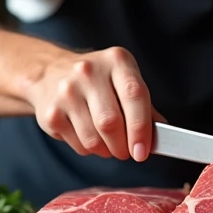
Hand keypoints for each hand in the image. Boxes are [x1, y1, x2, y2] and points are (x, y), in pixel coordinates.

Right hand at [26, 46, 158, 161]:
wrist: (50, 73)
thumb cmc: (97, 80)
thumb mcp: (123, 80)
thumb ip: (145, 105)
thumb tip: (162, 134)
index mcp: (116, 60)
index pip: (134, 94)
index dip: (141, 127)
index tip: (143, 151)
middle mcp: (89, 71)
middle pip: (111, 122)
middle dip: (123, 146)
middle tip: (127, 151)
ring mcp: (67, 91)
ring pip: (94, 139)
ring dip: (106, 150)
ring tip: (108, 144)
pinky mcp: (51, 112)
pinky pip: (78, 144)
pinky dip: (89, 149)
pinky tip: (88, 136)